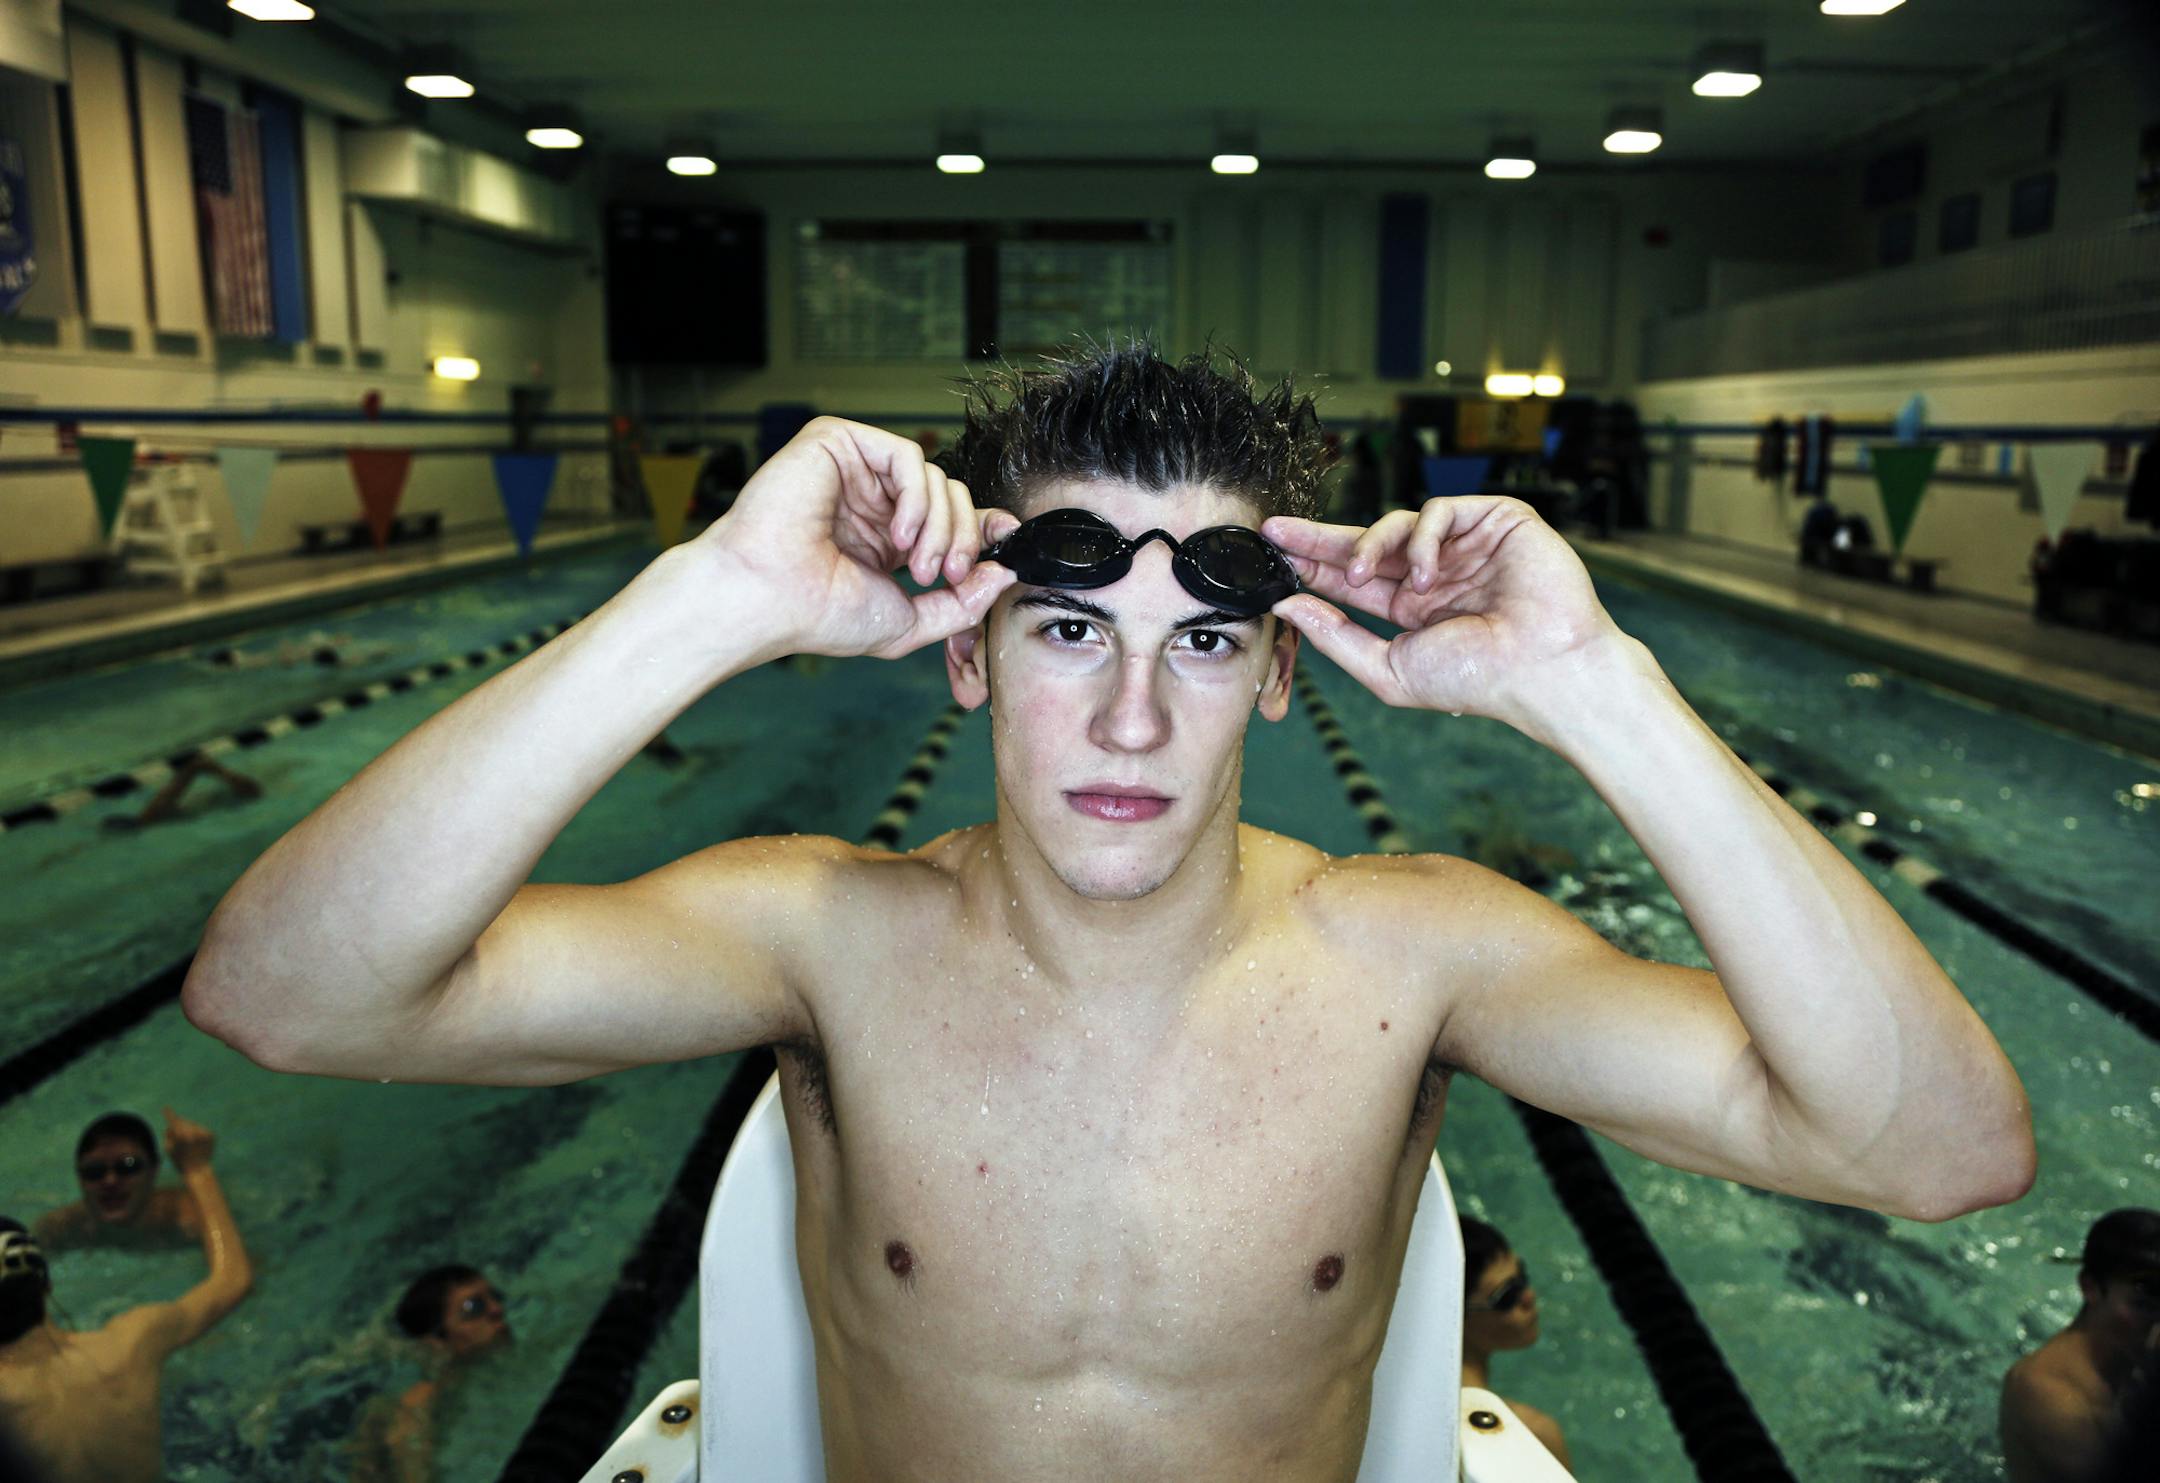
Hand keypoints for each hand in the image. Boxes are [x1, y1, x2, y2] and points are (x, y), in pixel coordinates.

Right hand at [164, 1106, 214, 1172]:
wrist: (198, 1170)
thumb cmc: (180, 1161)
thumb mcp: (169, 1149)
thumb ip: (168, 1135)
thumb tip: (171, 1126)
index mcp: (181, 1136)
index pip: (174, 1121)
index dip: (169, 1114)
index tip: (166, 1107)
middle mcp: (193, 1132)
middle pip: (183, 1122)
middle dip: (179, 1125)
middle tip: (178, 1134)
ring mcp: (203, 1133)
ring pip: (193, 1126)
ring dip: (189, 1130)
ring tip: (189, 1144)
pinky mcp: (211, 1135)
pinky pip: (201, 1130)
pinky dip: (198, 1134)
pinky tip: (197, 1145)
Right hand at [696, 418, 1017, 660]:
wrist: (765, 599)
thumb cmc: (817, 614)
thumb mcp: (908, 622)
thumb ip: (961, 604)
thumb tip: (1004, 574)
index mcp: (886, 538)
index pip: (950, 518)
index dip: (983, 529)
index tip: (1008, 548)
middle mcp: (873, 501)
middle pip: (952, 496)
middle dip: (963, 538)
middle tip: (948, 575)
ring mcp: (856, 471)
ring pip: (936, 477)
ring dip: (941, 526)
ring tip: (918, 565)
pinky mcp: (838, 443)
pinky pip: (907, 456)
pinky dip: (917, 496)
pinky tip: (899, 534)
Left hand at [1262, 496, 1624, 725]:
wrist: (1544, 668)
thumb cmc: (1477, 679)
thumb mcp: (1389, 666)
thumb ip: (1336, 637)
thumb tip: (1287, 607)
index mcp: (1415, 608)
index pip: (1354, 578)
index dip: (1313, 565)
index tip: (1272, 556)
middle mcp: (1438, 573)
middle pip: (1368, 542)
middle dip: (1319, 538)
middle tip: (1276, 531)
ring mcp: (1466, 545)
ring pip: (1400, 521)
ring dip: (1370, 545)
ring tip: (1363, 578)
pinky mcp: (1496, 521)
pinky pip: (1440, 511)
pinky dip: (1424, 538)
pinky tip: (1426, 574)